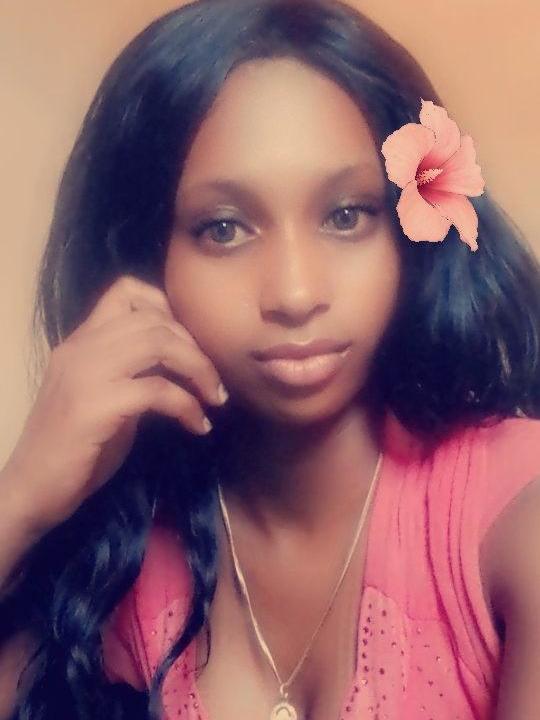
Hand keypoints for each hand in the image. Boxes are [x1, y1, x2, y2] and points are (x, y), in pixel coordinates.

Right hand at [1, 274, 227, 535]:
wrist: (31, 489)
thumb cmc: (73, 449)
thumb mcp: (105, 396)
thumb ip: (132, 372)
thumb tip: (179, 365)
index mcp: (81, 341)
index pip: (125, 291)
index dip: (168, 308)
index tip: (189, 343)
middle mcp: (81, 348)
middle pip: (154, 319)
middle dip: (195, 347)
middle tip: (212, 381)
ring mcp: (85, 374)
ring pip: (158, 344)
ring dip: (198, 369)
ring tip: (214, 397)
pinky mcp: (95, 406)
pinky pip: (157, 390)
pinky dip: (187, 406)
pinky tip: (198, 425)